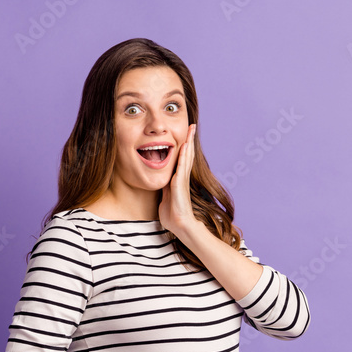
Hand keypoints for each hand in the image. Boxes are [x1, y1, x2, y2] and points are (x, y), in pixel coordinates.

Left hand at [159, 124, 202, 239]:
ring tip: (191, 129)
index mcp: (176, 179)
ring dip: (189, 142)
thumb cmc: (172, 215)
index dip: (183, 147)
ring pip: (186, 156)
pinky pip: (182, 165)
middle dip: (189, 139)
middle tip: (192, 126)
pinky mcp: (180, 183)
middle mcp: (181, 177)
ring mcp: (182, 179)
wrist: (180, 224)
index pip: (180, 159)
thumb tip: (159, 186)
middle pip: (186, 154)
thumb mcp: (165, 198)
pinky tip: (185, 144)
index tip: (185, 135)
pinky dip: (184, 154)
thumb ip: (163, 190)